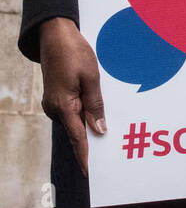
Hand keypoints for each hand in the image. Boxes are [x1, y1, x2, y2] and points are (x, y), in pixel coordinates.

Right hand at [39, 18, 105, 175]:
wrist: (55, 36)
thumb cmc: (74, 53)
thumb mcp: (91, 77)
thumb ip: (95, 104)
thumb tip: (99, 129)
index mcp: (63, 106)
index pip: (77, 137)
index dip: (85, 155)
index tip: (90, 172)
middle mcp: (55, 108)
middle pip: (77, 130)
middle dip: (90, 142)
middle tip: (107, 157)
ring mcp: (55, 103)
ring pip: (75, 120)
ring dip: (89, 125)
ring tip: (108, 135)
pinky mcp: (58, 96)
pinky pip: (73, 110)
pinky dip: (84, 114)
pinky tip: (97, 114)